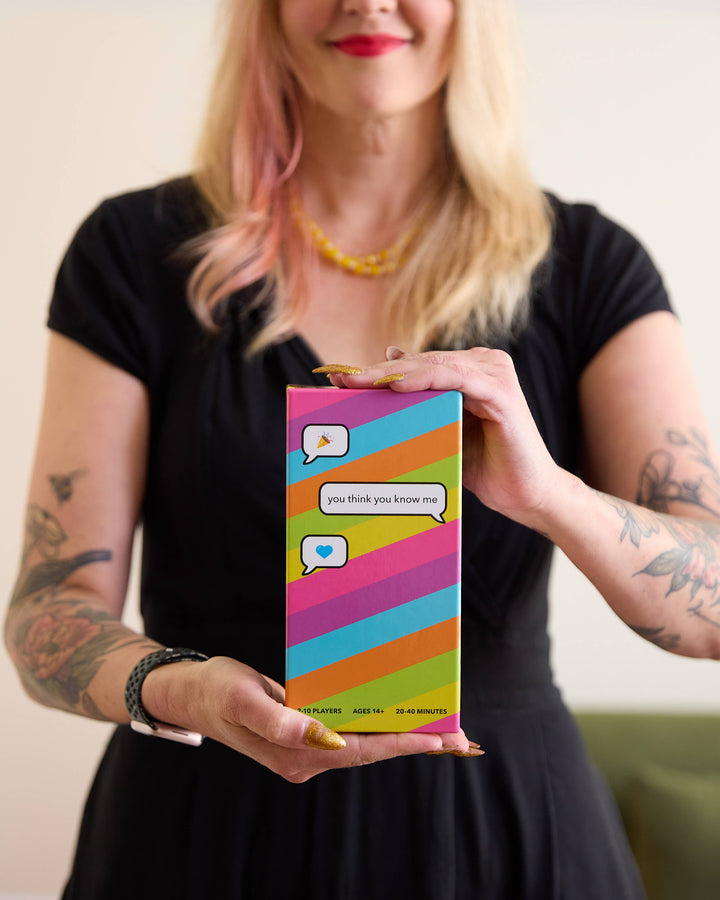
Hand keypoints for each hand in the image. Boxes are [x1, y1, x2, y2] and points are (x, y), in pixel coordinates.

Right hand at [144, 656, 480, 781]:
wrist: (192, 694)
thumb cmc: (217, 692)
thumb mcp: (243, 699)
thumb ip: (277, 719)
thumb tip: (319, 735)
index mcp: (297, 753)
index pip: (363, 751)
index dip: (404, 744)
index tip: (442, 739)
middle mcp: (308, 758)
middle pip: (373, 752)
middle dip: (416, 745)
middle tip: (460, 738)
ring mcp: (307, 749)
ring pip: (366, 745)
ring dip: (402, 738)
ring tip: (440, 731)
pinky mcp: (305, 734)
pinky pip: (352, 734)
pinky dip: (378, 727)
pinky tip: (394, 716)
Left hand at [316, 347, 561, 527]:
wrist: (524, 495)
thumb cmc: (483, 466)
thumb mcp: (440, 432)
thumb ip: (418, 404)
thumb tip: (387, 371)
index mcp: (469, 370)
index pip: (415, 365)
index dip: (376, 371)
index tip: (338, 378)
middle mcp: (484, 364)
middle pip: (420, 362)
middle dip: (376, 372)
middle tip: (339, 379)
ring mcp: (494, 374)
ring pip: (433, 366)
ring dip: (392, 374)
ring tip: (358, 382)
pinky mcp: (501, 393)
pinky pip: (455, 379)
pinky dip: (425, 379)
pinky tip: (396, 385)